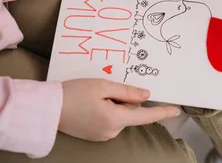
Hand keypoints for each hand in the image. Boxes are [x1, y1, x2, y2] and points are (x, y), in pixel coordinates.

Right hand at [59, 79, 179, 141]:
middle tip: (105, 89)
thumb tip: (147, 95)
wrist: (46, 109)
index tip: (176, 109)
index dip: (162, 112)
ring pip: (120, 116)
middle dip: (125, 99)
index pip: (145, 115)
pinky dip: (108, 110)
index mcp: (115, 119)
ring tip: (94, 96)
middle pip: (131, 112)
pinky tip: (92, 104)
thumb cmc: (73, 94)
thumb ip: (127, 91)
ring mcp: (103, 135)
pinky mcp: (95, 135)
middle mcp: (112, 131)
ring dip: (115, 104)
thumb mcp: (102, 86)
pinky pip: (110, 120)